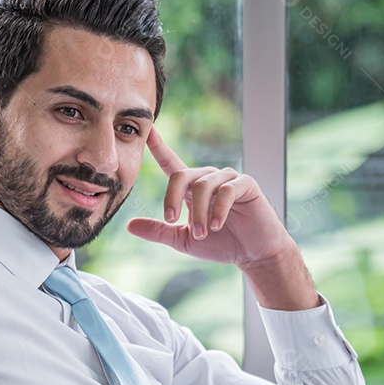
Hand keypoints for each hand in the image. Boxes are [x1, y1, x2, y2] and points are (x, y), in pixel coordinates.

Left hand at [126, 128, 293, 270]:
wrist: (253, 254)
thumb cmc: (221, 244)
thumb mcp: (184, 240)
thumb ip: (159, 230)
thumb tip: (129, 225)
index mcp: (192, 187)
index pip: (171, 163)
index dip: (158, 146)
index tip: (147, 130)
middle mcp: (209, 178)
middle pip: (181, 175)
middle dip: (172, 199)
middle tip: (172, 220)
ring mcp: (228, 179)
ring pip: (202, 186)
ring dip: (199, 213)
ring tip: (203, 233)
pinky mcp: (246, 184)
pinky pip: (225, 191)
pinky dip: (218, 210)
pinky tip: (217, 226)